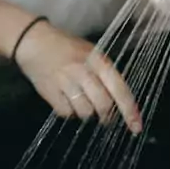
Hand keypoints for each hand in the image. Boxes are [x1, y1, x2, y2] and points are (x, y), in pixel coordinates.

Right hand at [14, 20, 142, 133]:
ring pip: (85, 112)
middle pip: (103, 105)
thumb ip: (105, 74)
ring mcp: (66, 81)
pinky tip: (65, 100)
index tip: (136, 128)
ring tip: (80, 101)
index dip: (129, 110)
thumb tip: (119, 103)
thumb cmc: (66, 47)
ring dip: (86, 113)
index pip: (119, 89)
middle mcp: (83, 70)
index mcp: (98, 60)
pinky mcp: (49, 90)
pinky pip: (66, 112)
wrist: (33, 41)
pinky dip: (68, 111)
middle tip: (103, 116)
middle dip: (106, 115)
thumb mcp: (91, 53)